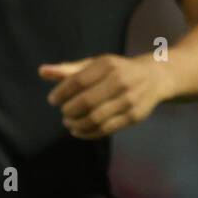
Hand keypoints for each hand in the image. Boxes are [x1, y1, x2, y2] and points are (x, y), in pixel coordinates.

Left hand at [39, 52, 170, 138]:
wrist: (155, 78)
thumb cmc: (117, 70)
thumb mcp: (95, 64)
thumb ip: (68, 70)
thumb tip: (42, 72)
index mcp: (108, 65)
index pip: (78, 81)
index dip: (61, 92)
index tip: (53, 100)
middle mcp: (120, 81)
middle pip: (87, 101)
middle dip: (69, 110)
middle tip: (63, 112)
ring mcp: (129, 100)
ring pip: (96, 118)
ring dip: (77, 124)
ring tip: (69, 123)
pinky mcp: (134, 116)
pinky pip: (107, 129)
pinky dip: (88, 133)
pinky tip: (79, 131)